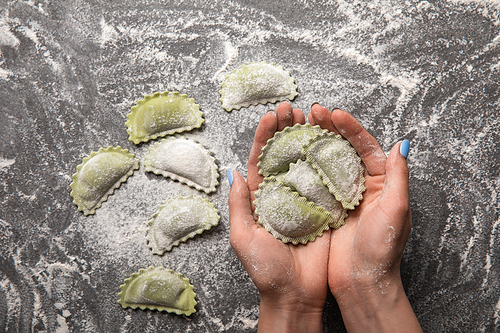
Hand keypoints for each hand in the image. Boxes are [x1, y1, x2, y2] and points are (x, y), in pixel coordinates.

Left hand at [228, 101, 327, 332]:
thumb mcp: (243, 236)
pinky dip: (328, 160)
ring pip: (306, 162)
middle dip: (286, 130)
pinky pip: (326, 181)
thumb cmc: (265, 269)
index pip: (261, 160)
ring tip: (311, 117)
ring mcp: (304, 200)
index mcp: (260, 199)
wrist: (295, 294)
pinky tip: (332, 141)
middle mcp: (282, 195)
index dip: (264, 136)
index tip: (270, 115)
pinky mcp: (324, 209)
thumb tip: (234, 172)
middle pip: (284, 155)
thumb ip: (239, 204)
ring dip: (308, 139)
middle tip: (292, 108)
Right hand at [309, 104, 421, 332]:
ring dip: (314, 142)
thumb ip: (398, 176)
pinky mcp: (324, 208)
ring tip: (299, 125)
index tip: (335, 113)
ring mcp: (340, 196)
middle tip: (312, 111)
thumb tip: (401, 144)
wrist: (362, 282)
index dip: (350, 128)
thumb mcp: (396, 210)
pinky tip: (290, 153)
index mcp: (380, 183)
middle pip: (343, 149)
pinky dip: (302, 165)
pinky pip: (312, 181)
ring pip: (325, 161)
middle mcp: (360, 186)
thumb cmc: (382, 249)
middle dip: (329, 128)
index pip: (365, 146)